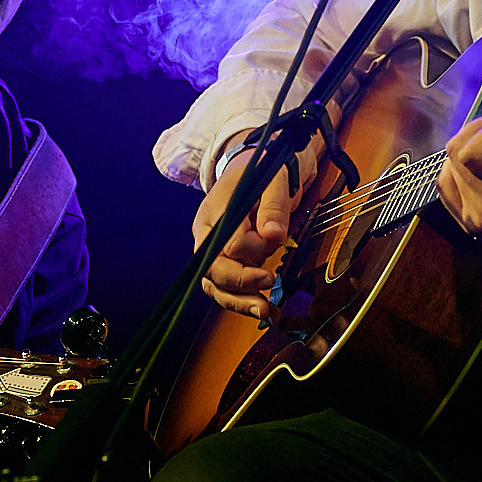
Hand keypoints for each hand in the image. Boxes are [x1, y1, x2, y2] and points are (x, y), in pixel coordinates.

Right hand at [192, 129, 323, 319]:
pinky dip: (243, 302)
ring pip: (216, 287)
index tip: (270, 254)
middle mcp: (208, 236)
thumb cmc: (259, 173)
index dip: (249, 252)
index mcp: (213, 214)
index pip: (226, 244)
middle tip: (267, 285)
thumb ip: (273, 207)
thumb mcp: (272, 181)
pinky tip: (264, 311)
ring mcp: (215, 252)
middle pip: (213, 272)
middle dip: (240, 285)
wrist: (251, 169)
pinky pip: (227, 289)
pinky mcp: (226, 263)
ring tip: (265, 312)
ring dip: (239, 302)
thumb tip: (273, 234)